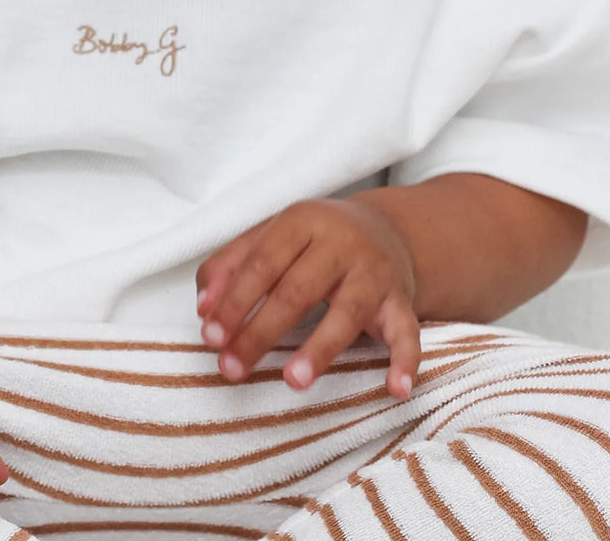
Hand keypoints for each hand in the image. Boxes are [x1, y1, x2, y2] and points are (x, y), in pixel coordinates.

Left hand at [194, 197, 419, 399]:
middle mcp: (341, 243)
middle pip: (297, 290)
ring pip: (348, 312)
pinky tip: (395, 388)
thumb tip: (203, 310)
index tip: (211, 336)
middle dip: (261, 332)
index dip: (235, 300)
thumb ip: (230, 265)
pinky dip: (405, 361)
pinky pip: (407, 331)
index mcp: (303, 221)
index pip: (262, 263)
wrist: (386, 230)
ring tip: (293, 381)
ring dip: (320, 348)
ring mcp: (374, 273)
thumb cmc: (313, 241)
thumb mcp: (270, 237)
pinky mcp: (401, 301)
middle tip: (232, 369)